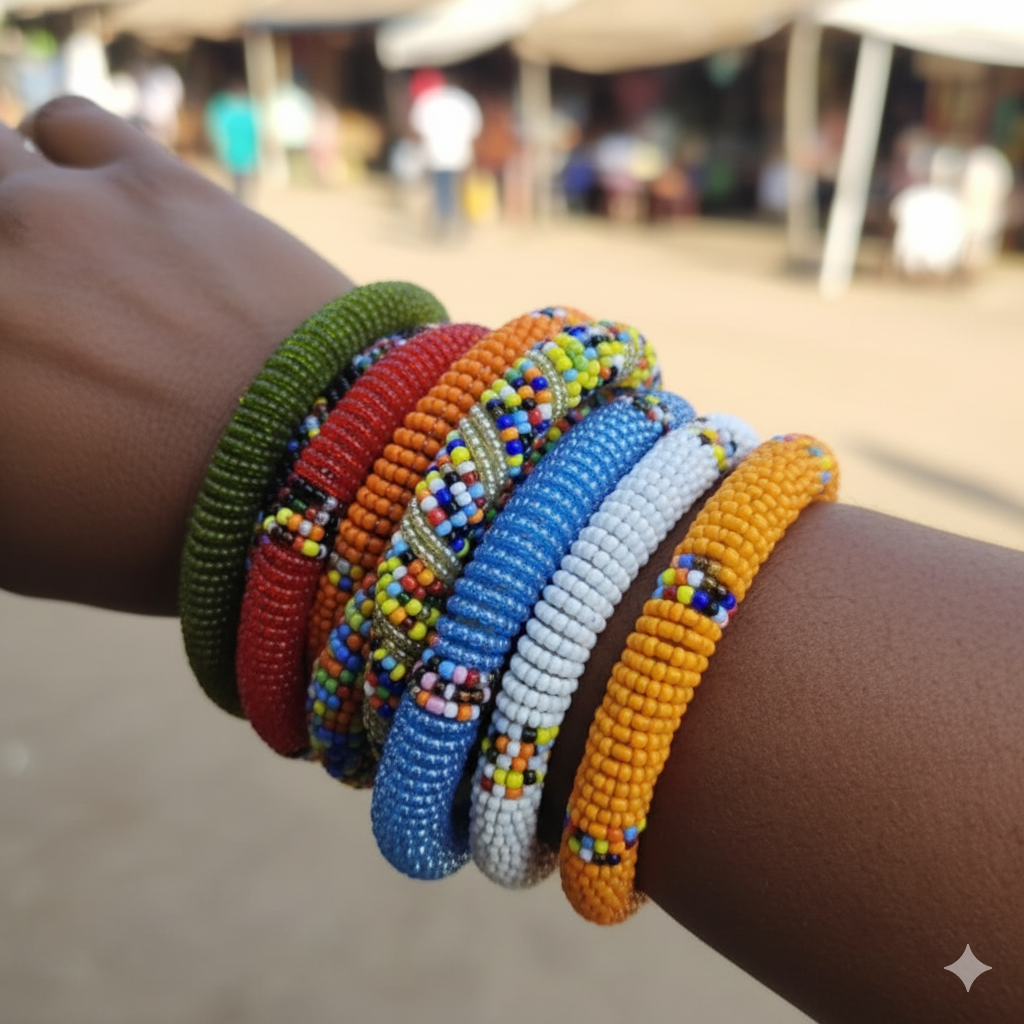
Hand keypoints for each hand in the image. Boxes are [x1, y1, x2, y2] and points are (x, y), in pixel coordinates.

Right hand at [0, 97, 352, 613]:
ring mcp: (50, 210)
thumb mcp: (15, 536)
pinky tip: (84, 200)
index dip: (2, 357)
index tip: (19, 366)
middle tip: (37, 313)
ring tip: (46, 257)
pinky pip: (62, 124)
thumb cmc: (156, 533)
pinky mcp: (146, 177)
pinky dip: (58, 157)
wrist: (314, 475)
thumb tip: (2, 410)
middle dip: (8, 284)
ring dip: (5, 208)